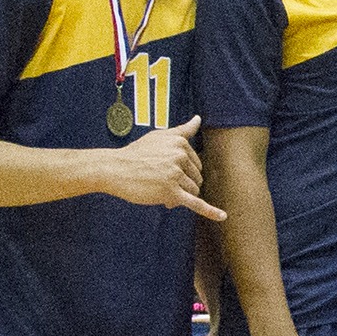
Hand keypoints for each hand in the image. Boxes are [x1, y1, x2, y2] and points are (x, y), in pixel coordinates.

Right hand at [91, 123, 222, 218]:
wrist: (114, 169)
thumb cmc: (136, 154)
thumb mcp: (160, 137)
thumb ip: (182, 130)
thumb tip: (198, 119)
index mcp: (180, 143)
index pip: (195, 164)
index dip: (182, 172)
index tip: (163, 170)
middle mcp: (180, 156)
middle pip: (196, 179)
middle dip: (181, 185)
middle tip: (157, 180)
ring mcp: (175, 174)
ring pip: (192, 191)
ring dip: (179, 196)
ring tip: (158, 190)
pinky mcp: (170, 192)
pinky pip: (195, 203)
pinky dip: (210, 211)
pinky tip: (222, 216)